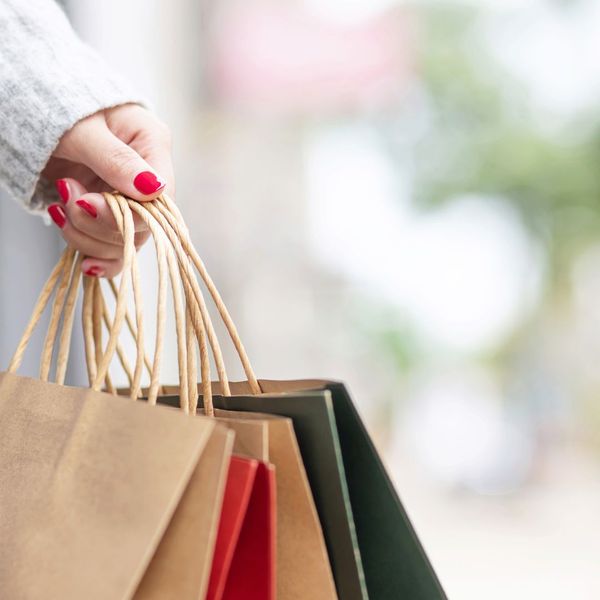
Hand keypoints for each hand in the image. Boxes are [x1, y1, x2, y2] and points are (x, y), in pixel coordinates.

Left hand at [43, 104, 172, 277]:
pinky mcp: (110, 216)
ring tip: (60, 204)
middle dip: (99, 223)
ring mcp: (129, 200)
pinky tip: (83, 261)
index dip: (130, 212)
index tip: (88, 202)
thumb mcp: (84, 128)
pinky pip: (113, 251)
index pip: (161, 197)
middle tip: (67, 194)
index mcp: (153, 146)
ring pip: (125, 243)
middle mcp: (147, 179)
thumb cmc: (60, 105)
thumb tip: (152, 190)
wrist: (35, 108)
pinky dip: (94, 256)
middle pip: (143, 226)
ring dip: (87, 236)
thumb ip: (116, 159)